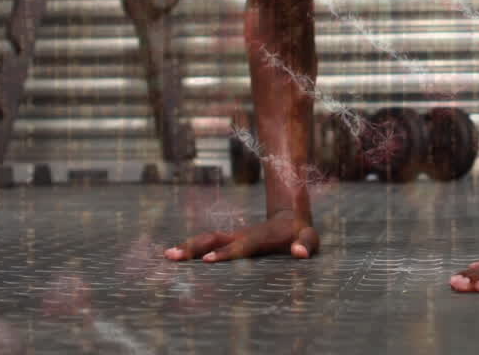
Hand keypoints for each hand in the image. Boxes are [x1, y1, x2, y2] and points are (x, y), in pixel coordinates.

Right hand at [164, 210, 319, 262]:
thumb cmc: (301, 233)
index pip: (240, 247)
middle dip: (195, 247)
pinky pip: (208, 242)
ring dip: (188, 246)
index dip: (224, 253)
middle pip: (215, 239)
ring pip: (208, 238)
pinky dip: (191, 247)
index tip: (206, 261)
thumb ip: (306, 245)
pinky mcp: (229, 239)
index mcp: (260, 238)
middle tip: (173, 256)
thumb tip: (299, 253)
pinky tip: (176, 256)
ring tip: (168, 256)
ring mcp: (234, 235)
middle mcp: (242, 235)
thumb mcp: (310, 239)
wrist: (291, 217)